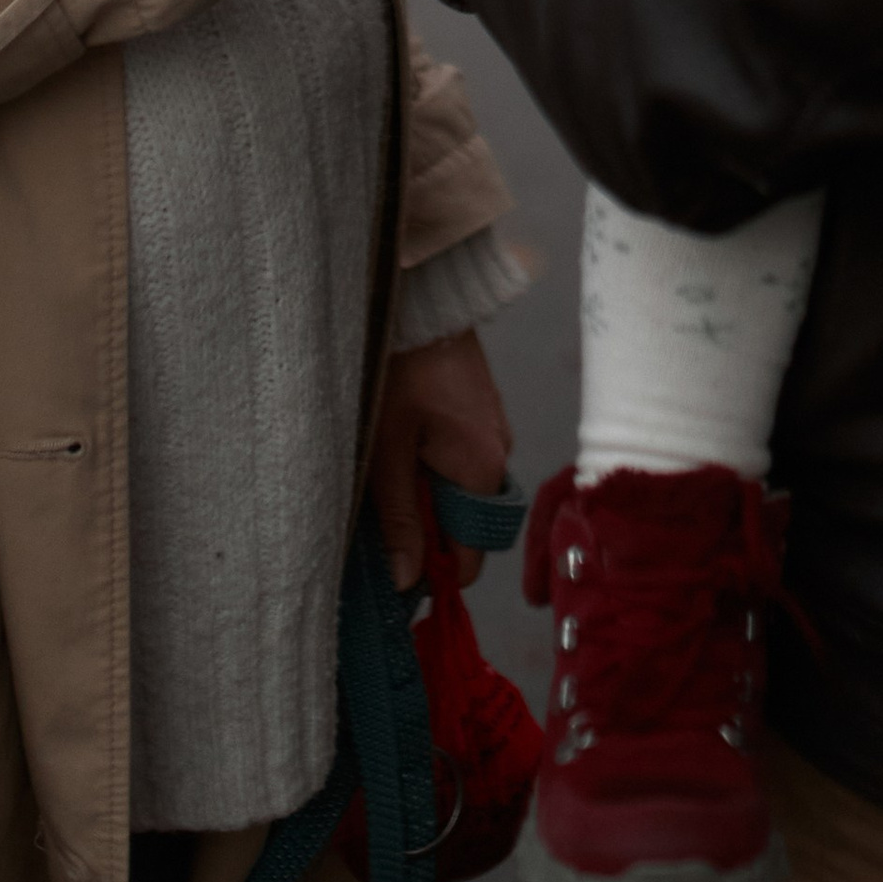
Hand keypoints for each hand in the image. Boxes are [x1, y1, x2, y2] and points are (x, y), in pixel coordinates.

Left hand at [371, 328, 512, 586]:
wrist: (424, 299)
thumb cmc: (399, 372)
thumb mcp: (387, 452)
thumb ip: (399, 519)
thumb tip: (409, 582)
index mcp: (483, 471)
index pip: (470, 556)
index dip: (432, 568)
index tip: (392, 563)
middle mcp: (501, 455)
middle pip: (465, 523)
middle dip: (425, 526)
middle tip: (381, 507)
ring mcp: (495, 431)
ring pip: (461, 491)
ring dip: (426, 493)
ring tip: (388, 466)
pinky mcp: (483, 413)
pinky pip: (462, 461)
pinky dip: (434, 464)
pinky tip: (404, 441)